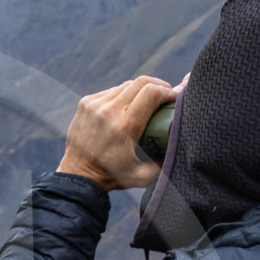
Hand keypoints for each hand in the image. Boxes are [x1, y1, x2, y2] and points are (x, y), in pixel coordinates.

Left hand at [57, 73, 185, 191]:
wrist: (78, 175)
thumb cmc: (112, 177)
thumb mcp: (143, 175)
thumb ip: (165, 161)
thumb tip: (182, 143)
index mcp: (126, 125)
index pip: (152, 92)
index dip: (168, 91)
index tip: (175, 97)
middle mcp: (110, 110)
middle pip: (141, 82)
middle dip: (158, 85)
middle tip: (166, 94)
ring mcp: (96, 104)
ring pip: (126, 85)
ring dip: (140, 89)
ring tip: (148, 100)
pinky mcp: (86, 103)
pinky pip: (111, 91)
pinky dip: (123, 94)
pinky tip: (127, 105)